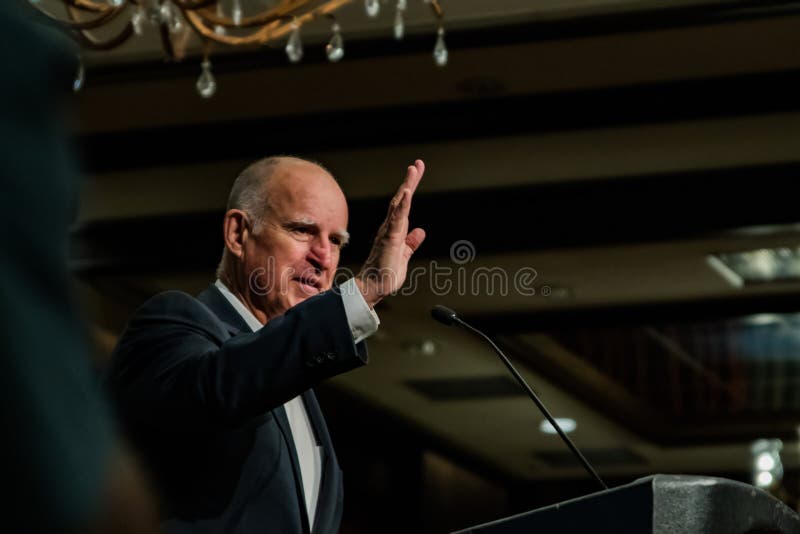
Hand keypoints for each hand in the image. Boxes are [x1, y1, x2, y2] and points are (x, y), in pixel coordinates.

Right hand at [355, 160, 426, 307]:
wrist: (374, 287)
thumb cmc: (385, 274)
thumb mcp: (404, 256)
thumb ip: (411, 243)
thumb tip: (420, 232)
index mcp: (395, 230)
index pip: (404, 206)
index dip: (410, 189)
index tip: (416, 173)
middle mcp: (390, 227)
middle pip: (401, 199)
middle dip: (409, 181)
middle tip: (417, 164)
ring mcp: (389, 231)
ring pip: (399, 205)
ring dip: (406, 187)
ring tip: (413, 170)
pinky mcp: (390, 238)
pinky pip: (397, 219)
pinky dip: (402, 205)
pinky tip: (407, 193)